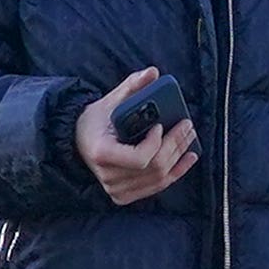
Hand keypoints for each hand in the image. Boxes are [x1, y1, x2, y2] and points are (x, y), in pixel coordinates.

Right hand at [78, 68, 196, 206]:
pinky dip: (176, 173)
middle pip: (154, 168)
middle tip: (187, 126)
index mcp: (102, 153)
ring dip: (179, 158)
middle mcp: (107, 176)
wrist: (78, 140)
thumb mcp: (110, 101)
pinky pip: (156, 187)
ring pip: (158, 179)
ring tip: (190, 138)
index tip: (160, 125)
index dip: (156, 144)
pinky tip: (188, 158)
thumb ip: (131, 86)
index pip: (140, 158)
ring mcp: (115, 190)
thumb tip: (152, 72)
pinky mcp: (123, 196)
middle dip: (176, 145)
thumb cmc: (96, 119)